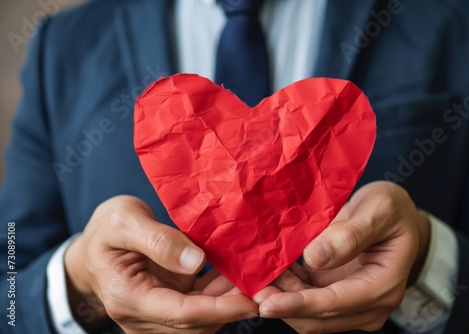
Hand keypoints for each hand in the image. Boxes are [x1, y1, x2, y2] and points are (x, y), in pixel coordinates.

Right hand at [65, 195, 256, 332]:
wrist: (94, 244)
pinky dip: (219, 295)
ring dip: (228, 302)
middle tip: (263, 286)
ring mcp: (154, 315)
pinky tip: (235, 275)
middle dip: (231, 308)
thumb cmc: (106, 228)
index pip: (181, 315)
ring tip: (254, 278)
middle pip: (195, 324)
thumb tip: (196, 263)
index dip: (219, 310)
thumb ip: (158, 241)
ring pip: (200, 320)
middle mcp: (141, 316)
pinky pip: (198, 308)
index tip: (251, 301)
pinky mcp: (166, 307)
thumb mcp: (124, 222)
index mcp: (128, 298)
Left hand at [255, 181, 429, 332]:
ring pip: (308, 313)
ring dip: (280, 298)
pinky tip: (270, 270)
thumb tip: (315, 258)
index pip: (335, 305)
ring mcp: (351, 303)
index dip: (299, 305)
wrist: (395, 216)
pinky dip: (286, 289)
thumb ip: (351, 234)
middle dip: (282, 305)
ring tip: (255, 276)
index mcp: (383, 287)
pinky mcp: (335, 294)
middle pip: (318, 318)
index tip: (267, 303)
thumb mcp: (379, 209)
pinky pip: (306, 298)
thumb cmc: (393, 209)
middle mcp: (368, 305)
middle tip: (250, 288)